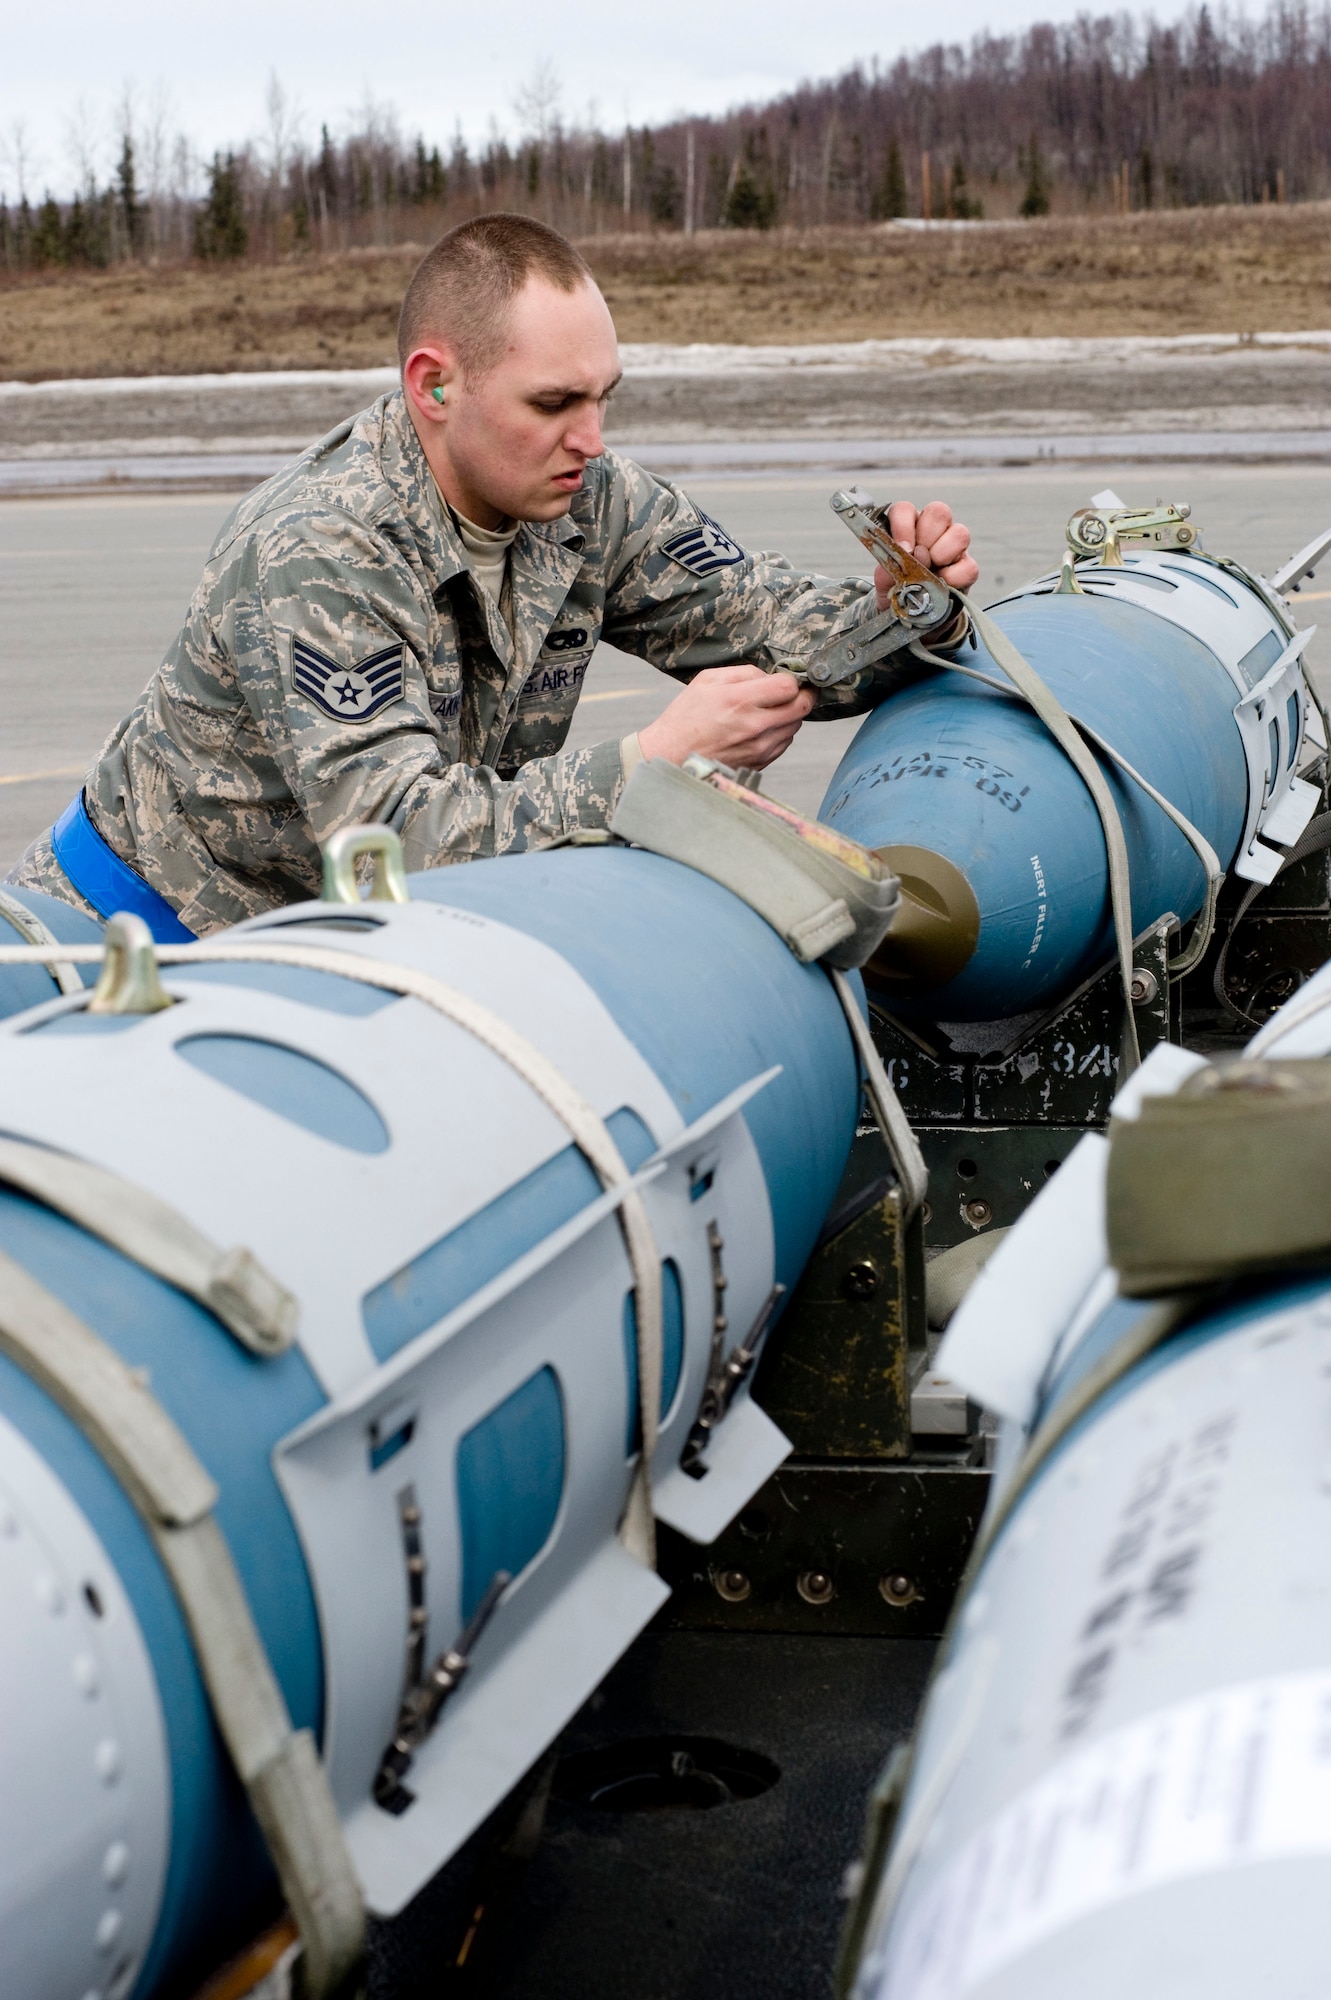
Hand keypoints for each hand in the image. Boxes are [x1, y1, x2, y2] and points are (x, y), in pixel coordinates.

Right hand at [638, 664, 813, 769]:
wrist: (670, 756)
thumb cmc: (686, 717)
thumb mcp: (707, 681)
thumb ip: (743, 673)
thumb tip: (770, 676)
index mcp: (740, 700)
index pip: (789, 687)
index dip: (792, 679)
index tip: (788, 678)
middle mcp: (754, 726)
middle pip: (801, 708)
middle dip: (801, 696)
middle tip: (791, 692)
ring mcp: (759, 749)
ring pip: (794, 727)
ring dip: (788, 716)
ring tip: (767, 711)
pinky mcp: (759, 764)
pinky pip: (783, 744)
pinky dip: (778, 734)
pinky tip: (759, 729)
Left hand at [875, 500, 978, 609]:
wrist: (911, 618)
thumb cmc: (897, 592)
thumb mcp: (885, 582)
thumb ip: (888, 570)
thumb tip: (906, 560)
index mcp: (908, 528)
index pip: (905, 510)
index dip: (904, 526)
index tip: (904, 549)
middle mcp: (933, 532)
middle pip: (939, 512)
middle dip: (926, 537)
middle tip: (918, 560)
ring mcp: (954, 548)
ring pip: (960, 533)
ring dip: (942, 554)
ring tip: (931, 572)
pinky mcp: (967, 568)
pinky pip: (969, 566)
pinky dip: (954, 578)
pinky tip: (941, 586)